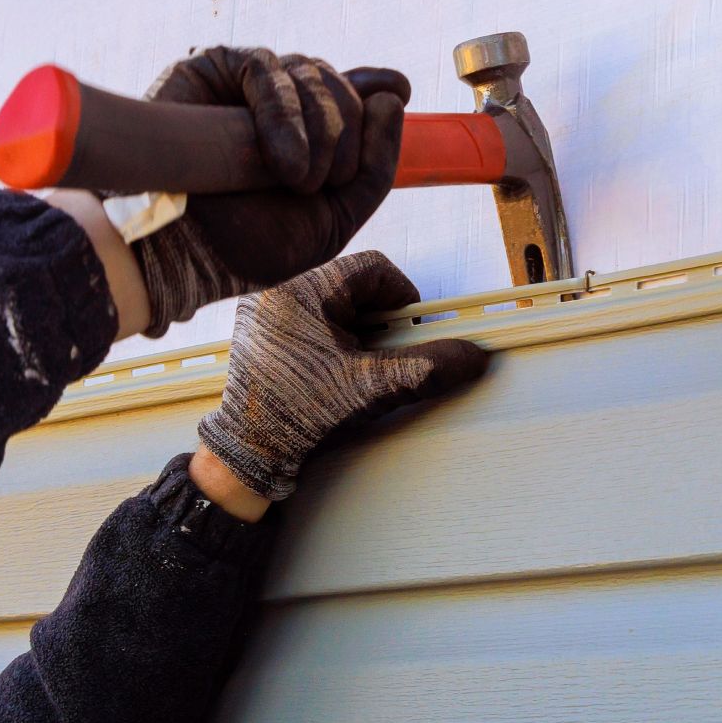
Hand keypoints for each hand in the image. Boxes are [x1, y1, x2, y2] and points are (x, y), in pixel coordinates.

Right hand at [128, 47, 413, 336]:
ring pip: (312, 72)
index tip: (398, 92)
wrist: (194, 257)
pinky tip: (283, 158)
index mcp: (308, 137)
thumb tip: (393, 97)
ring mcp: (245, 85)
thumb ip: (376, 166)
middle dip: (346, 133)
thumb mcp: (336, 216)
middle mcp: (279, 105)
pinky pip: (268, 68)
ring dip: (320, 129)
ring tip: (298, 180)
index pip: (353, 92)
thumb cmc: (255, 243)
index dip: (377, 87)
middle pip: (340, 86)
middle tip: (321, 182)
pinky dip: (284, 112)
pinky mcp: (211, 70)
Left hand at [197, 252, 489, 500]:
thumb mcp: (372, 389)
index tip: (410, 326)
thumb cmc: (302, 417)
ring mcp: (264, 317)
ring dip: (355, 329)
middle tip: (390, 350)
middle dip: (378, 317)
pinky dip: (331, 340)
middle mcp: (277, 296)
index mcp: (301, 295)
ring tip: (362, 364)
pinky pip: (307, 322)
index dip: (401, 293)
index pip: (370, 268)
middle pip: (350, 286)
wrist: (248, 455)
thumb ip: (425, 368)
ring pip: (329, 305)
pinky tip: (335, 371)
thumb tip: (474, 357)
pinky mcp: (259, 338)